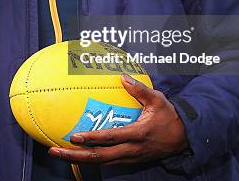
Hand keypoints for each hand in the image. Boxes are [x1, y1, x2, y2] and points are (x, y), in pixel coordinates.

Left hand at [48, 74, 188, 164]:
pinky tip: (76, 152)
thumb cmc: (169, 117)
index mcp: (137, 135)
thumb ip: (140, 89)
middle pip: (99, 158)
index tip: (74, 137)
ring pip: (100, 163)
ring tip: (59, 152)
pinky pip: (106, 161)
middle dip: (74, 156)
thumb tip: (122, 76)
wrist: (184, 138)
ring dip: (79, 160)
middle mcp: (130, 151)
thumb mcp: (158, 100)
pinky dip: (90, 158)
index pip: (110, 139)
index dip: (92, 139)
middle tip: (54, 151)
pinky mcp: (129, 160)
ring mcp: (129, 158)